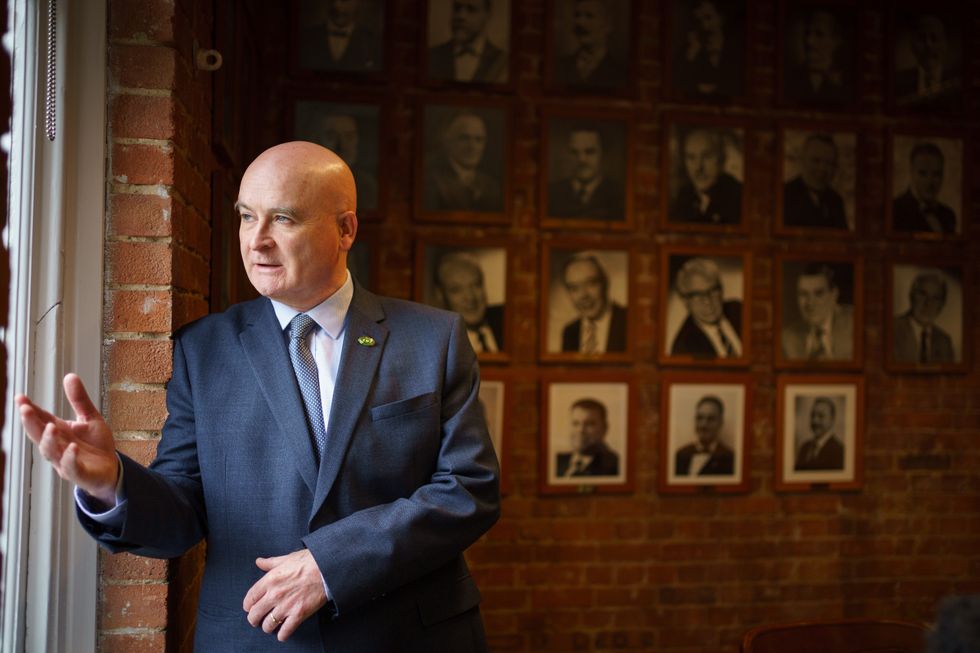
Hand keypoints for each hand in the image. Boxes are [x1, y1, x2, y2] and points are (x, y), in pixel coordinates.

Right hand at [16, 373, 118, 503]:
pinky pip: (71, 467)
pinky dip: (70, 458)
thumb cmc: (96, 444)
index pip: (40, 419)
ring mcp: (65, 461)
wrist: (111, 468)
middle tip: (25, 409)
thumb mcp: (90, 418)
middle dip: (31, 423)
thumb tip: (69, 375)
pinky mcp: (79, 473)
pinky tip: (72, 448)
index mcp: (59, 431)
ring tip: (51, 426)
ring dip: (49, 439)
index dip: (30, 409)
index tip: (20, 398)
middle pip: (38, 435)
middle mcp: (57, 446)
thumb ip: (79, 400)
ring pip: (50, 452)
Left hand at [243, 549, 326, 641]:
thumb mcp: (287, 558)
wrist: (327, 568)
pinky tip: (282, 633)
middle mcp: (275, 595)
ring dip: (267, 627)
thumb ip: (270, 563)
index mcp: (270, 580)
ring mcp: (286, 606)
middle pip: (255, 614)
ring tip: (270, 626)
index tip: (250, 607)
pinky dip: (282, 635)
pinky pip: (285, 631)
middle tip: (256, 620)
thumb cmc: (309, 561)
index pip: (250, 598)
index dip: (248, 605)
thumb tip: (259, 562)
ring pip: (268, 625)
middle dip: (254, 619)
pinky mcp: (299, 614)